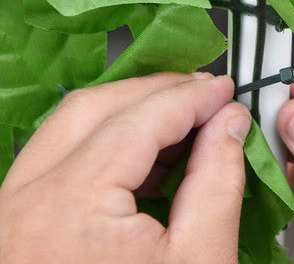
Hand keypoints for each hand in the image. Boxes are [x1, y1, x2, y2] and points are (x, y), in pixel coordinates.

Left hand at [0, 72, 250, 263]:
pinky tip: (148, 156)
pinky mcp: (13, 223)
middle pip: (94, 107)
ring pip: (70, 126)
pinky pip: (60, 158)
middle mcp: (22, 200)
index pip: (139, 119)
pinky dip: (108, 142)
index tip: (226, 89)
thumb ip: (218, 179)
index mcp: (69, 208)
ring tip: (183, 119)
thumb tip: (229, 122)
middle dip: (156, 90)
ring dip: (130, 111)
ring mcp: (9, 211)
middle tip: (205, 93)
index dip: (190, 96)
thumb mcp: (201, 260)